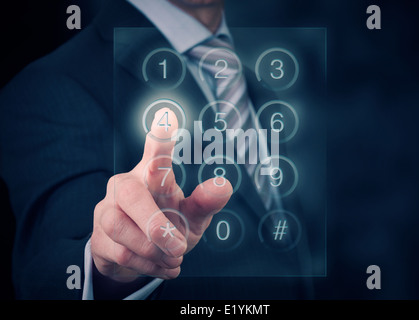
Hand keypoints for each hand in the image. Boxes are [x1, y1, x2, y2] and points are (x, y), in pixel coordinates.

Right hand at [91, 108, 231, 281]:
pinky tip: (163, 267)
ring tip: (175, 257)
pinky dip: (147, 265)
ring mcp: (106, 211)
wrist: (137, 256)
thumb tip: (223, 185)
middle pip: (131, 194)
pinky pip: (119, 253)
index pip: (154, 153)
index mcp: (151, 176)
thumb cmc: (168, 225)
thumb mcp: (191, 216)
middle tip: (179, 246)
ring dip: (152, 250)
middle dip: (154, 224)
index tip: (168, 117)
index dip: (160, 139)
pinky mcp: (98, 238)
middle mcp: (125, 186)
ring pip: (120, 227)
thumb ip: (205, 202)